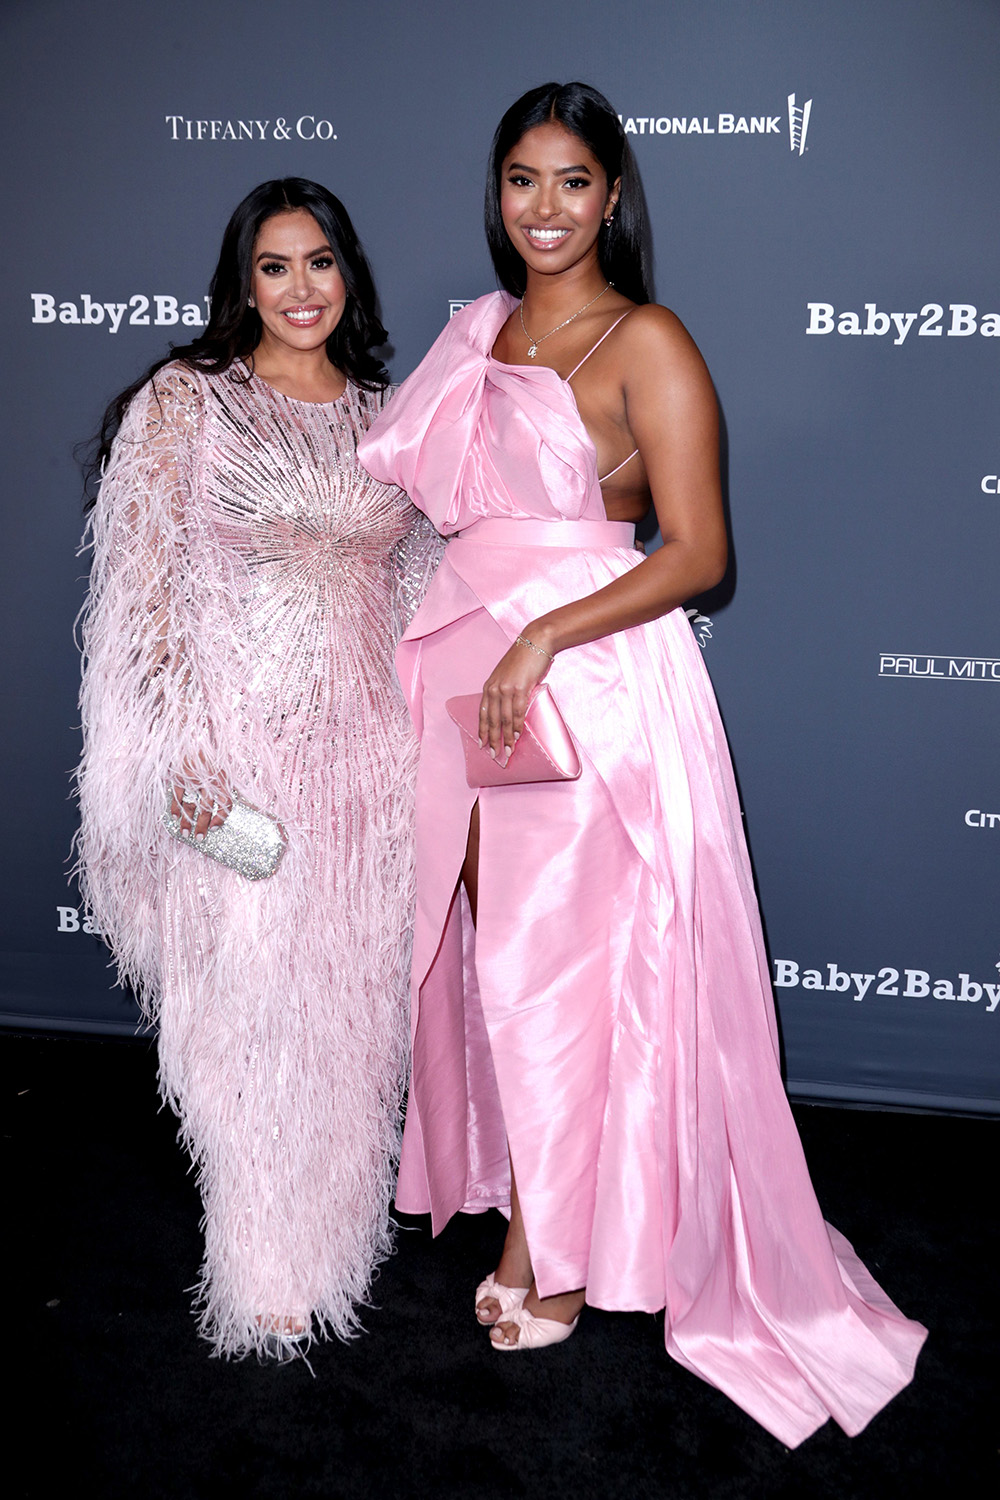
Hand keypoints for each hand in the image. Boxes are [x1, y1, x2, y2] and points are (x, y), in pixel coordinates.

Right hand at [170, 757, 232, 837]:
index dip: (220, 818)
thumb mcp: (223, 770)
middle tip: (199, 838)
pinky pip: (178, 795)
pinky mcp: (180, 776)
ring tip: (185, 832)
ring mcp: (193, 778)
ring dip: (187, 820)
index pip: (225, 803)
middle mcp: (209, 780)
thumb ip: (225, 788)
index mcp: (223, 780)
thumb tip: (236, 809)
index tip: (214, 829)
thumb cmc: (210, 759)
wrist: (193, 739)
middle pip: (206, 807)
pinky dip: (176, 807)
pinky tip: (175, 817)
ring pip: (190, 804)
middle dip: (202, 825)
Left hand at [479, 630, 554, 760]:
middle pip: (491, 720)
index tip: (482, 745)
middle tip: (494, 755)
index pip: (482, 713)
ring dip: (506, 737)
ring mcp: (506, 688)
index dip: (482, 731)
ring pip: (503, 719)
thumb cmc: (524, 659)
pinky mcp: (520, 688)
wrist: (535, 641)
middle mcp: (494, 688)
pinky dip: (516, 726)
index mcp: (489, 686)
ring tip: (508, 751)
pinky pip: (517, 712)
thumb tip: (510, 711)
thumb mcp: (508, 676)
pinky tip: (516, 736)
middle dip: (492, 739)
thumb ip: (506, 692)